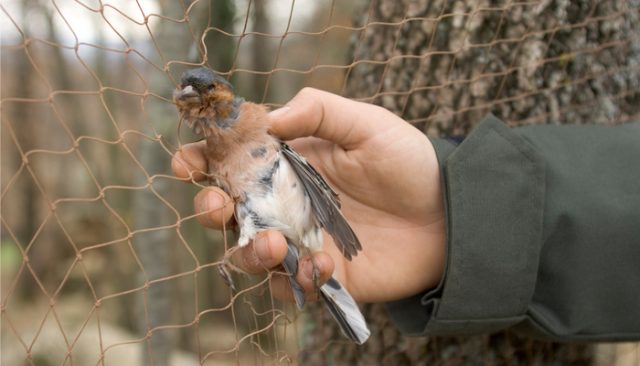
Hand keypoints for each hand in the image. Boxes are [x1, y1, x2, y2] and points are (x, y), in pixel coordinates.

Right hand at [171, 88, 445, 302]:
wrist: (448, 216)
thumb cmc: (407, 163)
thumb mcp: (368, 124)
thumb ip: (320, 111)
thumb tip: (269, 118)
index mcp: (287, 164)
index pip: (230, 163)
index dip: (201, 162)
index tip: (188, 163)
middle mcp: (285, 204)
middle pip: (227, 214)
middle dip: (210, 211)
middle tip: (219, 207)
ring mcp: (301, 242)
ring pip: (248, 256)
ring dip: (250, 253)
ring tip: (277, 246)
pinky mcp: (321, 276)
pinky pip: (290, 287)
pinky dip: (299, 279)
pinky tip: (325, 264)